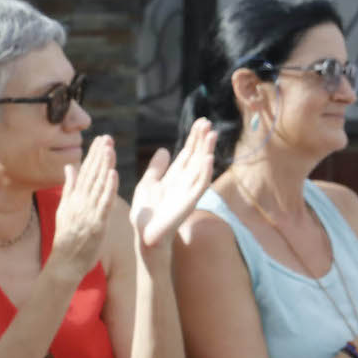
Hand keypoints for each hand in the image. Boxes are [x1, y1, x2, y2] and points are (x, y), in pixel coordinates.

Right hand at [47, 138, 117, 285]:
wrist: (64, 264)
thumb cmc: (67, 238)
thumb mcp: (65, 209)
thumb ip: (69, 187)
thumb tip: (70, 166)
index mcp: (74, 199)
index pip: (84, 173)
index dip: (93, 156)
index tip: (100, 139)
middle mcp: (79, 203)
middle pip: (91, 176)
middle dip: (99, 155)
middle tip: (106, 137)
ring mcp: (87, 213)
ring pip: (97, 186)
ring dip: (104, 166)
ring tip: (110, 149)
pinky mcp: (96, 223)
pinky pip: (103, 203)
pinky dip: (108, 188)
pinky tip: (113, 174)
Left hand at [130, 118, 215, 254]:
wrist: (145, 236)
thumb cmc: (146, 213)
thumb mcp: (148, 184)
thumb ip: (156, 168)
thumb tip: (163, 150)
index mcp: (175, 176)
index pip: (188, 152)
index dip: (194, 138)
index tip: (201, 121)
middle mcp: (185, 181)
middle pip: (197, 156)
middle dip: (202, 139)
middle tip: (208, 122)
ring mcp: (189, 191)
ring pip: (202, 167)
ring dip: (208, 151)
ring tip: (212, 135)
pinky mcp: (189, 202)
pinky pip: (200, 186)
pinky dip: (206, 172)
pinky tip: (208, 159)